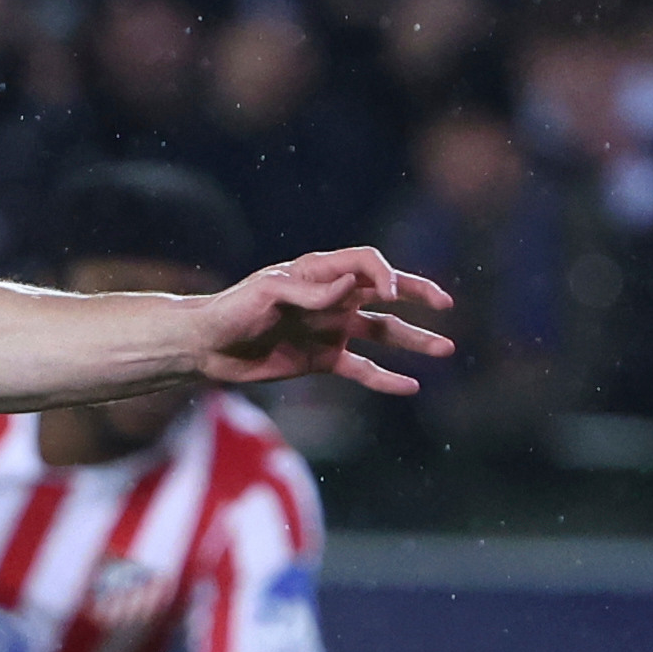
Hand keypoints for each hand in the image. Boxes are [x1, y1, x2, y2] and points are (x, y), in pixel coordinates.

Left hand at [191, 249, 453, 395]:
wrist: (206, 348)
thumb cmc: (231, 310)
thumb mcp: (268, 294)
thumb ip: (311, 292)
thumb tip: (351, 286)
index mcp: (319, 271)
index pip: (367, 264)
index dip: (384, 276)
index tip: (387, 296)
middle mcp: (331, 298)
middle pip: (385, 293)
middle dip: (417, 295)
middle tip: (446, 304)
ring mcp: (330, 329)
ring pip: (382, 332)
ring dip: (414, 340)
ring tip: (446, 350)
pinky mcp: (322, 359)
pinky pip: (361, 368)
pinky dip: (385, 378)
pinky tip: (411, 387)